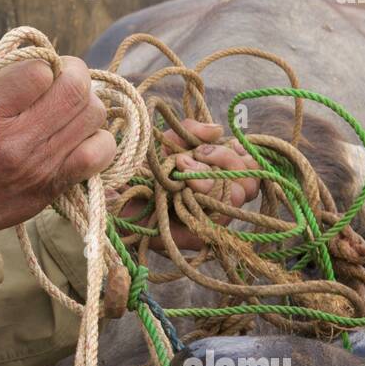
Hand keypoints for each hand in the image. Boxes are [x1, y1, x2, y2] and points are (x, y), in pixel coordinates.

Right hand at [0, 54, 115, 242]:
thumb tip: (23, 49)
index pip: (39, 72)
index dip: (41, 62)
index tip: (33, 69)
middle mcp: (15, 142)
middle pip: (75, 90)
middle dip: (72, 73)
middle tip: (61, 75)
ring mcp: (39, 167)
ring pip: (92, 115)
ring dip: (84, 102)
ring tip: (66, 105)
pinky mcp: (54, 186)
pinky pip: (100, 153)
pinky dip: (97, 137)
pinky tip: (77, 134)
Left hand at [119, 120, 259, 252]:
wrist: (113, 199)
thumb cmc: (142, 174)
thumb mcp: (167, 145)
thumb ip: (190, 132)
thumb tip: (216, 129)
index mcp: (219, 178)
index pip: (251, 169)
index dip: (239, 153)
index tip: (212, 143)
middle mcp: (220, 200)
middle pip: (249, 182)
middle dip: (223, 161)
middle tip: (195, 154)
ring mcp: (212, 219)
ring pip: (237, 196)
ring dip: (211, 175)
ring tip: (183, 168)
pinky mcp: (201, 236)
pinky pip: (217, 216)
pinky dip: (202, 194)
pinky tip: (184, 184)